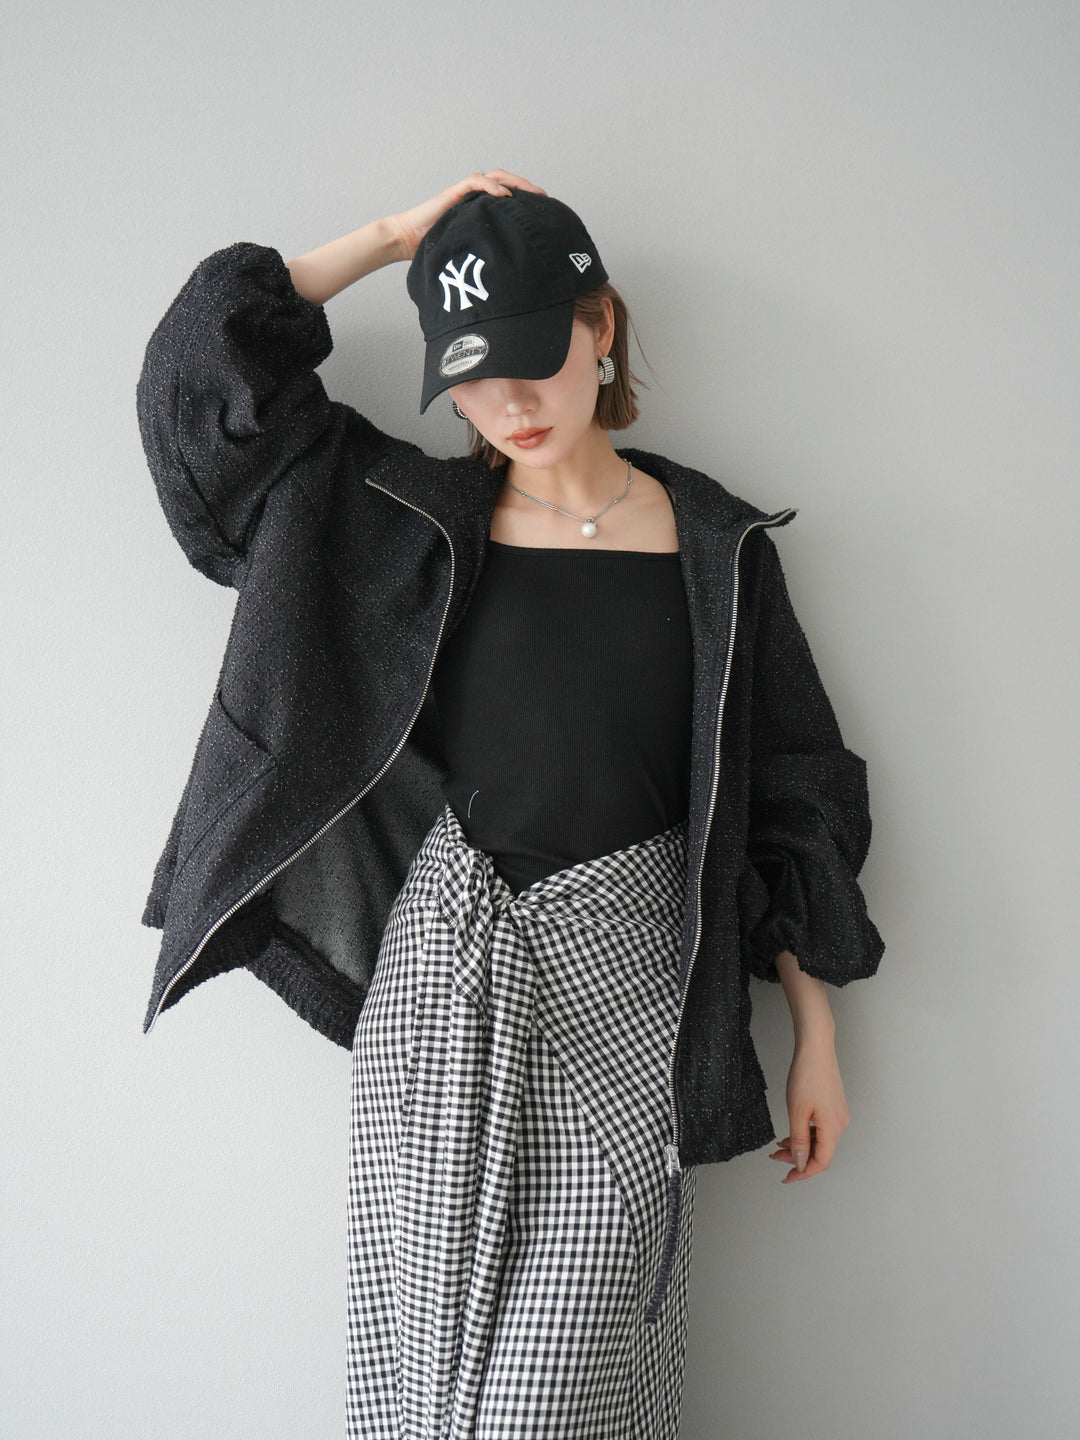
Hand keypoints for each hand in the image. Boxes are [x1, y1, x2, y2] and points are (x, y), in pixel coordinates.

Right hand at [389, 170, 546, 261]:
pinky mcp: (453, 193)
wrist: (407, 240)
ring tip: (531, 193)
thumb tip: (511, 267)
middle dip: (527, 187)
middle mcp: (474, 196)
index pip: (508, 194)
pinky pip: (475, 182)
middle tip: (545, 199)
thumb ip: (486, 248)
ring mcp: (464, 193)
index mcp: (480, 207)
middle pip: (506, 181)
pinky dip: (492, 186)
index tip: (544, 210)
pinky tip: (505, 195)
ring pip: (495, 176)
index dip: (526, 198)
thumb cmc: (437, 247)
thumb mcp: (469, 249)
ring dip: (515, 182)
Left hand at [769, 1039, 850, 1181]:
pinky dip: (805, 1132)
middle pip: (820, 1151)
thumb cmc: (807, 1075)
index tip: (787, 1177)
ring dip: (800, 1145)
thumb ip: (799, 1140)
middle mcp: (840, 1123)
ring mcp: (838, 1114)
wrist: (816, 1047)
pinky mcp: (833, 1105)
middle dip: (797, 1157)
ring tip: (780, 1144)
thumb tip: (800, 1163)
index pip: (821, 1162)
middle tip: (776, 1156)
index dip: (803, 1172)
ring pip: (819, 1139)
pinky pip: (820, 1127)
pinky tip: (792, 1131)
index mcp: (833, 1128)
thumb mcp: (797, 1112)